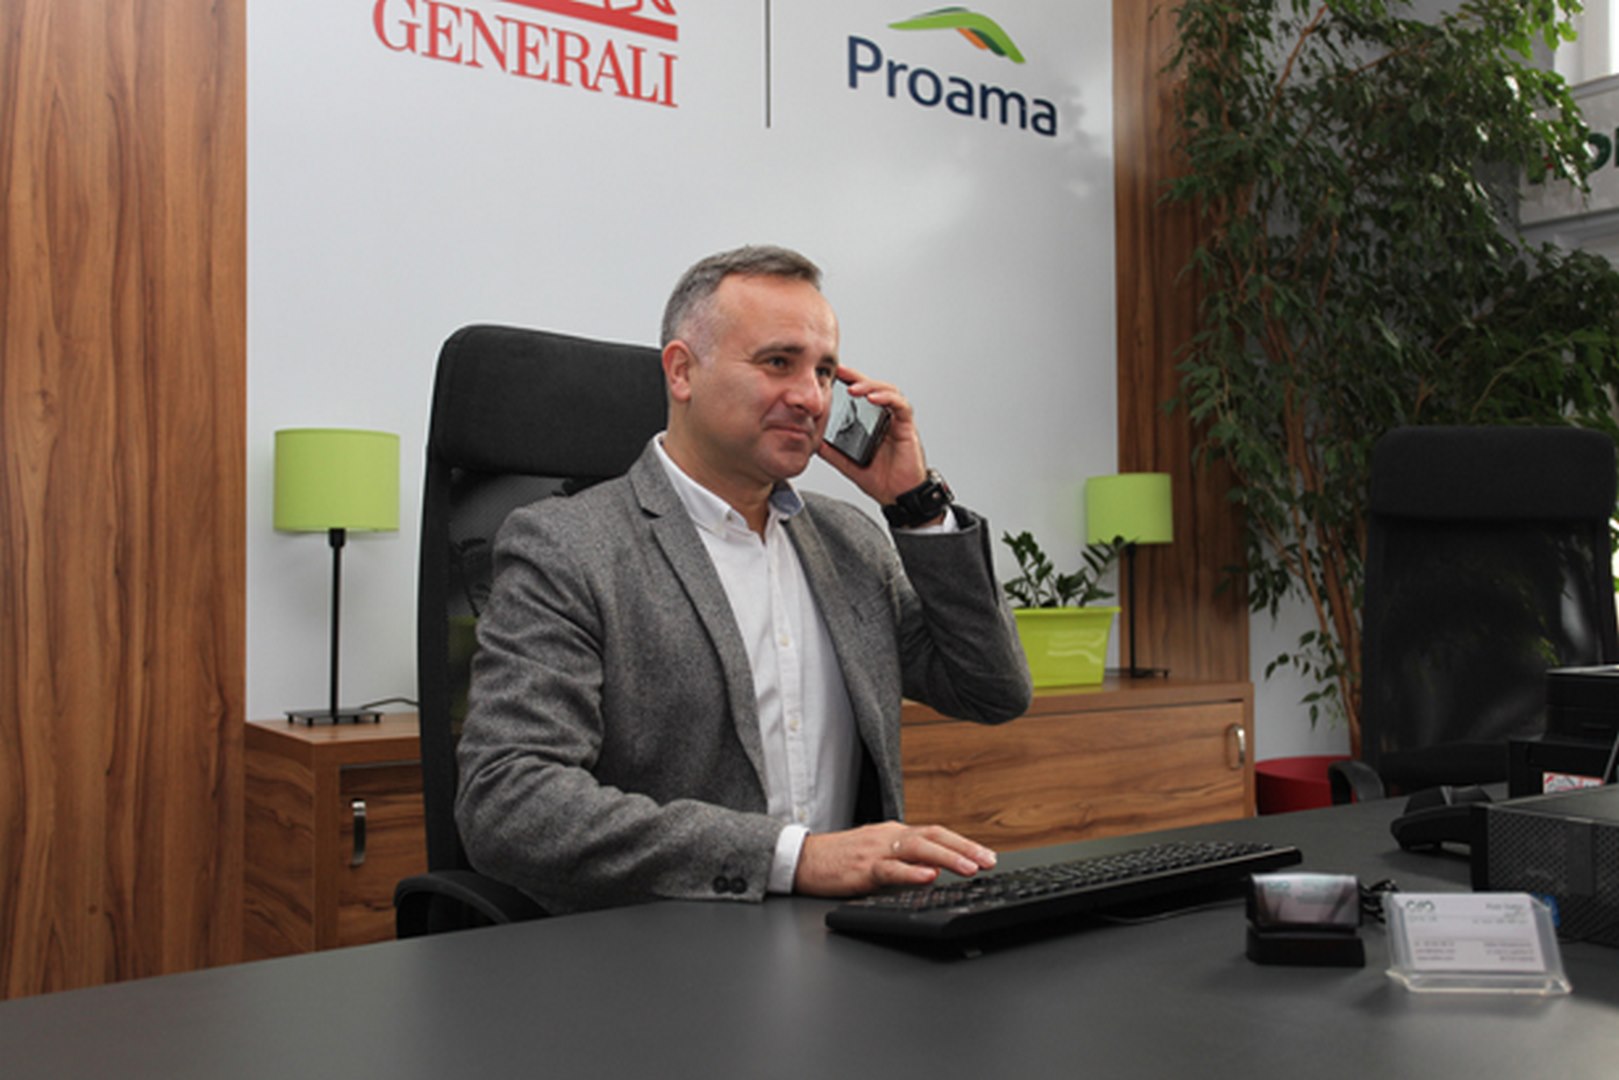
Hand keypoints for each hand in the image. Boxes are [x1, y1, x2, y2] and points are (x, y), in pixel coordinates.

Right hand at [792, 821, 997, 896]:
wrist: (803, 859)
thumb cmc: (840, 859)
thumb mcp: (878, 855)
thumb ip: (905, 861)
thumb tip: (936, 870)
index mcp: (895, 833)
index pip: (936, 833)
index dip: (963, 843)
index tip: (987, 856)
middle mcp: (889, 837)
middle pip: (934, 836)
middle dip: (965, 848)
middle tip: (989, 861)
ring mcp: (876, 850)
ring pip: (917, 848)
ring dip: (947, 857)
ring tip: (969, 868)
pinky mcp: (861, 868)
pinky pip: (889, 869)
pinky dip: (910, 872)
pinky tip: (928, 876)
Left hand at [815, 366, 929, 504]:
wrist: (899, 498)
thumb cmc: (883, 480)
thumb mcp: (848, 464)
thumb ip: (832, 451)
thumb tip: (812, 441)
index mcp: (873, 422)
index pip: (861, 395)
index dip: (849, 382)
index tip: (833, 374)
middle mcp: (887, 418)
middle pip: (874, 387)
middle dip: (857, 377)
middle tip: (841, 371)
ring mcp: (898, 421)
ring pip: (888, 391)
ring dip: (871, 386)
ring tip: (854, 388)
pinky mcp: (907, 427)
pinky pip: (900, 406)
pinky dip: (887, 399)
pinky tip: (873, 398)